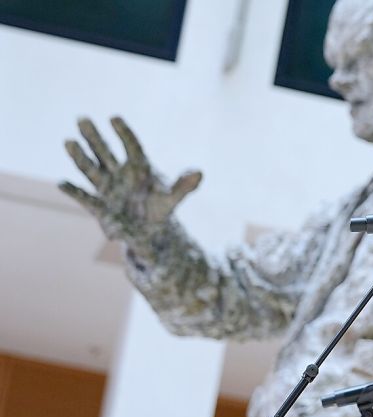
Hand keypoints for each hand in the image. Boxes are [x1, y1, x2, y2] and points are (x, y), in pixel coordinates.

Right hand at [60, 116, 200, 239]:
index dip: (123, 132)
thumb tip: (199, 173)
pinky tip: (63, 183)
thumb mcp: (173, 198)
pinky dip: (75, 191)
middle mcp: (119, 174)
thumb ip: (184, 185)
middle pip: (104, 152)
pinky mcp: (99, 206)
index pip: (131, 146)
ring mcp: (107, 188)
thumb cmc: (160, 208)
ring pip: (91, 169)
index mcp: (139, 168)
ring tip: (69, 141)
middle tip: (82, 119)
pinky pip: (85, 197)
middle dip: (94, 137)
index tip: (114, 117)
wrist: (149, 231)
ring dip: (80, 156)